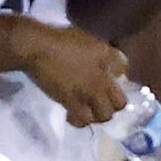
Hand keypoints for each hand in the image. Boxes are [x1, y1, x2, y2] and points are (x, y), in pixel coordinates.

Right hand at [14, 18, 129, 126]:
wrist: (38, 48)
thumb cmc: (65, 40)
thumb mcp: (95, 43)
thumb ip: (111, 58)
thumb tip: (121, 71)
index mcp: (106, 70)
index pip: (123, 91)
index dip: (121, 95)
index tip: (115, 91)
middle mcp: (98, 87)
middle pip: (113, 108)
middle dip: (111, 108)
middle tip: (103, 102)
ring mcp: (82, 96)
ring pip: (98, 118)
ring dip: (96, 116)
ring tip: (90, 110)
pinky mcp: (66, 102)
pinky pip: (78, 120)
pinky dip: (79, 120)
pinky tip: (75, 113)